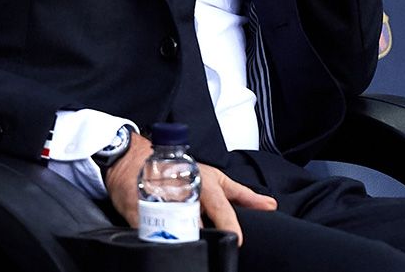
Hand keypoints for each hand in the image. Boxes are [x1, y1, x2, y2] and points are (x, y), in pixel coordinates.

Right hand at [103, 132, 276, 245]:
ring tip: (183, 241)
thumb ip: (242, 195)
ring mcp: (159, 199)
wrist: (134, 159)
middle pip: (196, 220)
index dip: (229, 222)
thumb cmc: (180, 169)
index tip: (237, 239)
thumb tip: (270, 206)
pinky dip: (156, 238)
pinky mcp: (138, 209)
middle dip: (200, 234)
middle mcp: (183, 189)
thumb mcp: (215, 178)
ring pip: (173, 226)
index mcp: (203, 182)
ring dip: (179, 237)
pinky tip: (161, 241)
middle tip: (206, 245)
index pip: (220, 204)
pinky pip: (149, 230)